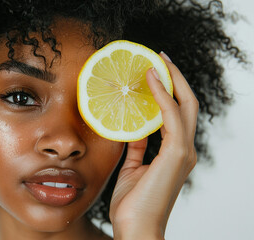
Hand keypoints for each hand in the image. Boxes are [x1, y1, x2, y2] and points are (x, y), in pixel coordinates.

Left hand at [109, 52, 197, 239]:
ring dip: (170, 81)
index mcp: (175, 153)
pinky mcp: (177, 154)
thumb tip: (133, 129)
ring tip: (155, 63)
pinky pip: (170, 116)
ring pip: (184, 105)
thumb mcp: (133, 167)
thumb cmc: (134, 203)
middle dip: (175, 79)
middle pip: (186, 104)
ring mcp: (184, 151)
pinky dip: (162, 95)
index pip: (177, 114)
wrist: (136, 228)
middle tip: (159, 59)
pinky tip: (149, 81)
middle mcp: (185, 149)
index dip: (169, 92)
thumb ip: (137, 147)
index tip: (154, 74)